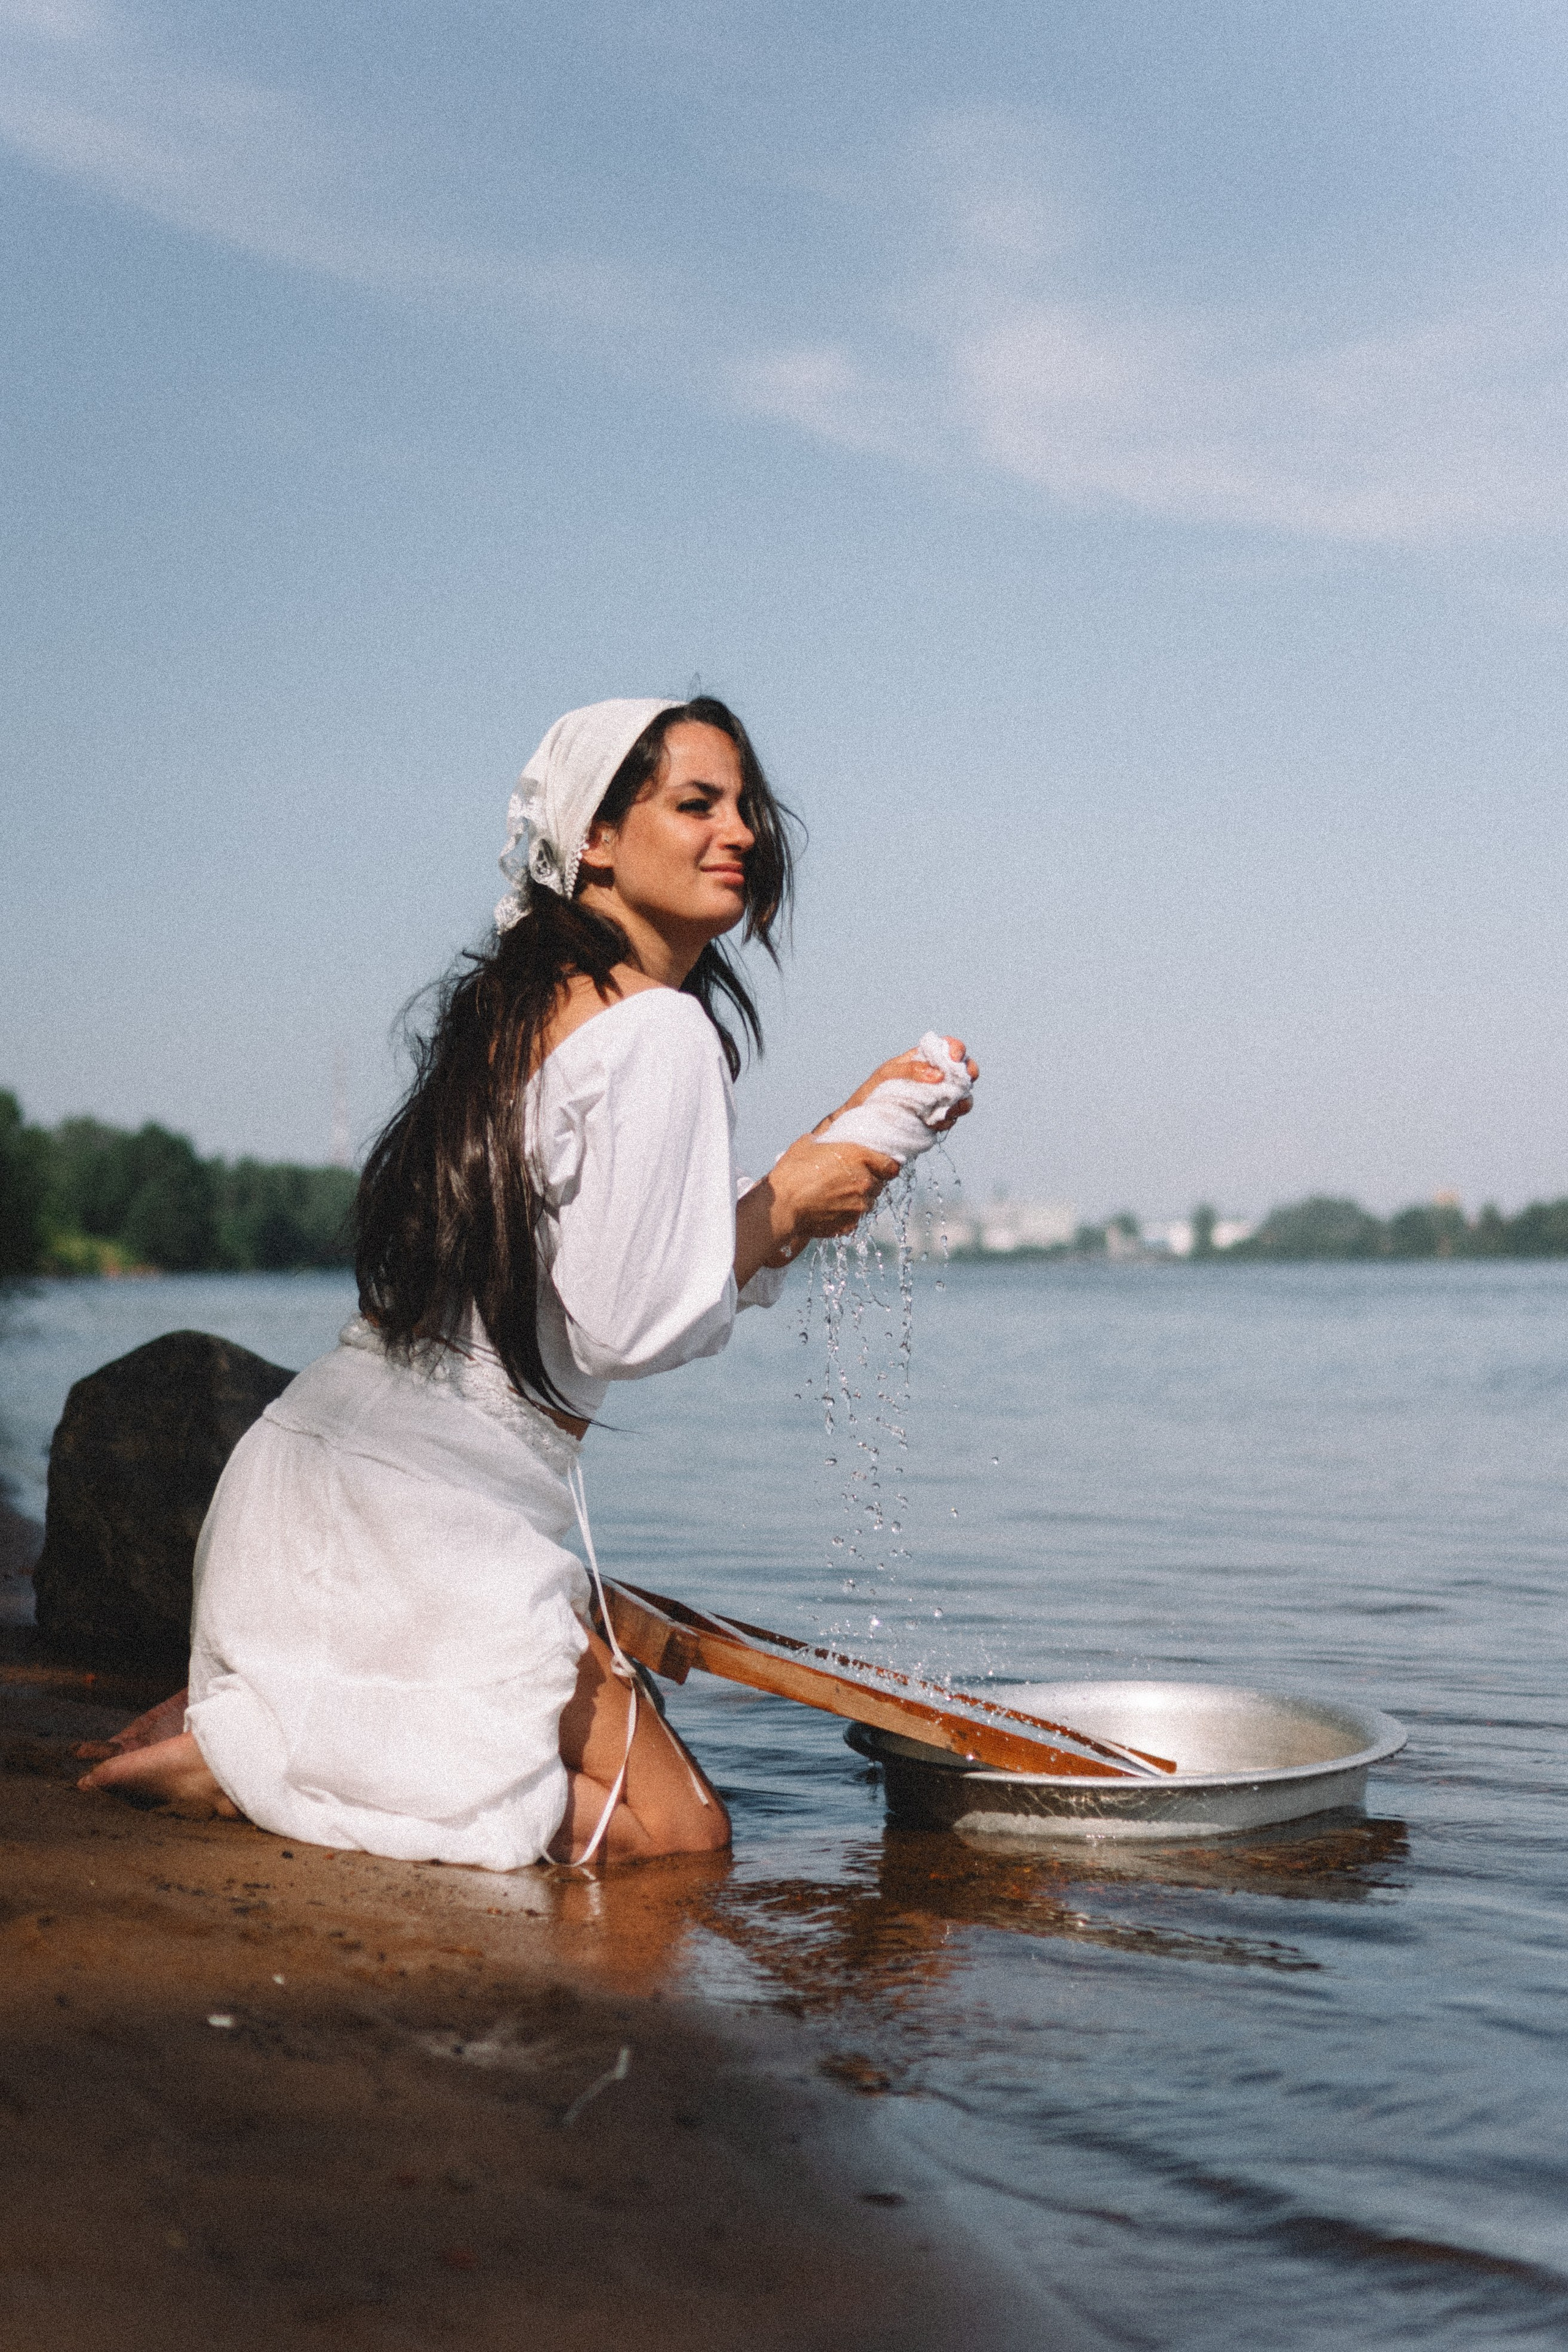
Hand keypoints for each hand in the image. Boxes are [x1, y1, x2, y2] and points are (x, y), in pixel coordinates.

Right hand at [734, 1135, 900, 1284]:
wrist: (783, 1205)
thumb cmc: (793, 1171)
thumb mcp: (808, 1144)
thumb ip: (827, 1141)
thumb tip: (826, 1139)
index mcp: (860, 1157)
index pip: (891, 1165)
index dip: (887, 1167)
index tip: (880, 1168)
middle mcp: (865, 1182)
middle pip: (879, 1184)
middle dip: (868, 1182)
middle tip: (849, 1180)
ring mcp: (859, 1206)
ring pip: (868, 1202)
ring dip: (858, 1199)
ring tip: (836, 1196)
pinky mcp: (850, 1223)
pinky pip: (855, 1218)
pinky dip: (846, 1215)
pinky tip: (829, 1209)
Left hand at [815, 1036, 978, 1138]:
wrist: (866, 1124)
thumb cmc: (873, 1092)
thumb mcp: (888, 1074)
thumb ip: (911, 1069)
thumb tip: (938, 1074)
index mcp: (923, 1060)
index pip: (946, 1048)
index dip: (956, 1049)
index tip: (955, 1057)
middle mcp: (935, 1078)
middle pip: (963, 1071)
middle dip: (968, 1074)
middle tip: (964, 1081)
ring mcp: (937, 1098)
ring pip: (963, 1096)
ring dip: (962, 1101)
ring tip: (951, 1108)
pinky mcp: (936, 1118)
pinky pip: (952, 1117)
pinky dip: (948, 1119)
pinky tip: (934, 1122)